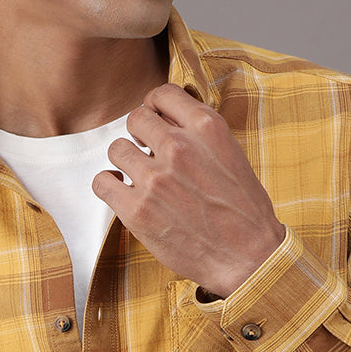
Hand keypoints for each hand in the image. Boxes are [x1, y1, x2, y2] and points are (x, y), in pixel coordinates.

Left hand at [92, 84, 285, 297]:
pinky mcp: (137, 210)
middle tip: (147, 151)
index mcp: (206, 128)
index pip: (162, 94)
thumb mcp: (231, 155)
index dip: (154, 106)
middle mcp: (179, 147)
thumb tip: (167, 120)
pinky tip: (121, 190)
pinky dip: (108, 185)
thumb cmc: (244, 211)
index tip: (155, 120)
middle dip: (140, 134)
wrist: (249, 257)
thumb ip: (199, 134)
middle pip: (135, 118)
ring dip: (126, 161)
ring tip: (139, 176)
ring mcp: (155, 179)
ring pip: (117, 149)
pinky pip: (102, 182)